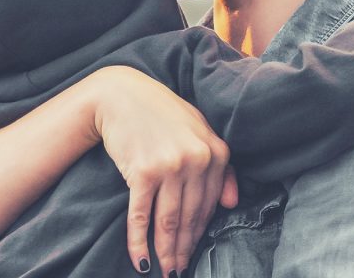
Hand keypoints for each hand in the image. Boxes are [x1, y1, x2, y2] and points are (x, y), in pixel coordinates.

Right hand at [83, 66, 237, 276]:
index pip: (210, 205)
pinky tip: (141, 261)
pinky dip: (139, 242)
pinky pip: (141, 215)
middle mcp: (197, 160)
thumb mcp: (199, 130)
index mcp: (216, 151)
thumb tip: (232, 204)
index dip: (200, 234)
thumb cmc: (161, 113)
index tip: (193, 253)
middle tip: (178, 272)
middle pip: (190, 218)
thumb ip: (221, 165)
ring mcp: (170, 166)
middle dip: (184, 250)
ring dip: (166, 252)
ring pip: (169, 221)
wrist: (122, 94)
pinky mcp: (143, 172)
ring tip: (164, 272)